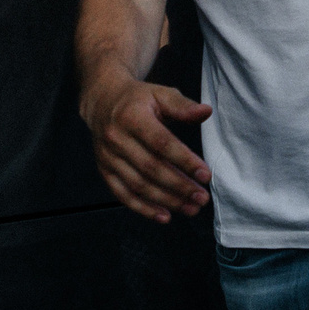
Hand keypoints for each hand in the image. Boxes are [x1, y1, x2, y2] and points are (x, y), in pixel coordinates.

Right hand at [80, 75, 212, 222]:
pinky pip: (123, 194)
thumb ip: (183, 105)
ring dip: (167, 200)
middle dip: (179, 186)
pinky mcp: (104, 170)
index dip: (184, 160)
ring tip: (191, 208)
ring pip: (139, 185)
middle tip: (202, 197)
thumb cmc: (138, 99)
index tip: (205, 175)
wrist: (102, 102)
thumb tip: (206, 112)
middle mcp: (116, 138)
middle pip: (151, 168)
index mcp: (132, 117)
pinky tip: (165, 216)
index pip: (161, 143)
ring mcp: (108, 157)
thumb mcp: (160, 94)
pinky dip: (143, 208)